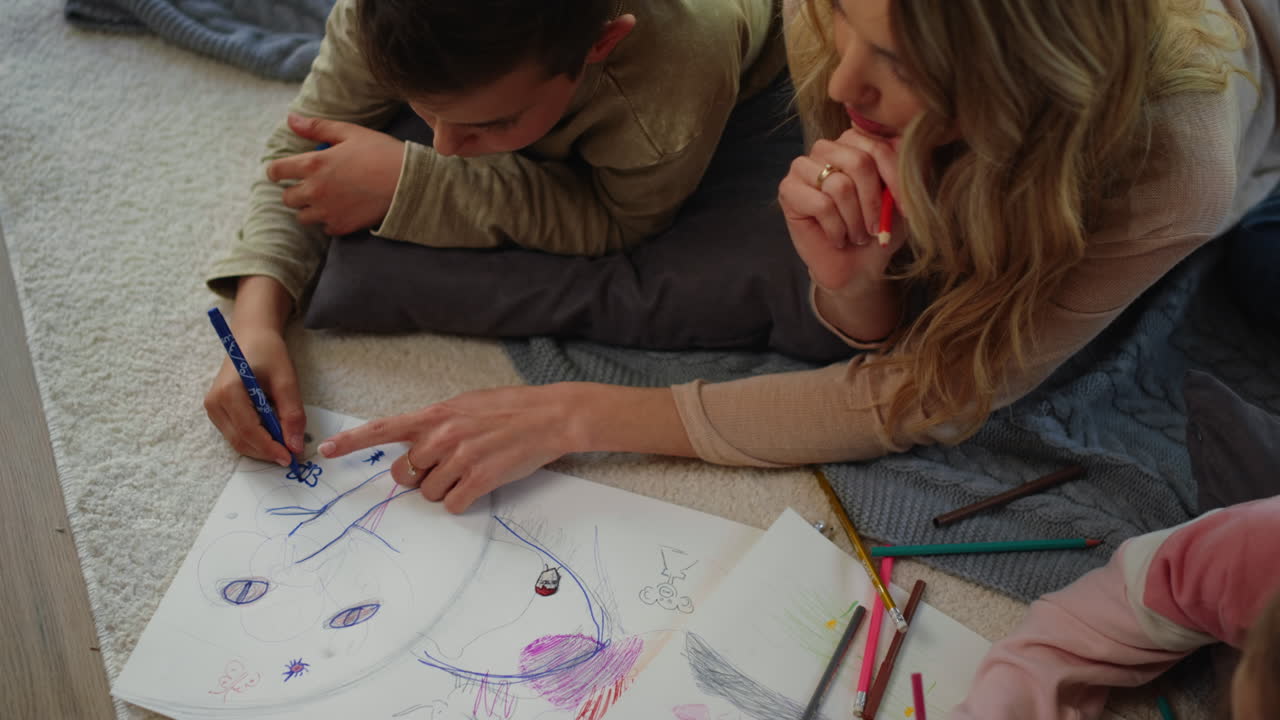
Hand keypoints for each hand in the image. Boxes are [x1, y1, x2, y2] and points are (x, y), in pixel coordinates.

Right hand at [204, 324, 305, 465]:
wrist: (252, 337)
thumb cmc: (269, 353)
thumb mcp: (286, 380)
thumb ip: (292, 413)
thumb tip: (295, 446)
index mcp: (228, 392)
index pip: (249, 431)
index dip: (270, 448)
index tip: (292, 458)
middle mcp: (214, 403)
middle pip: (241, 440)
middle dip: (267, 452)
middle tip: (292, 455)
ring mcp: (212, 408)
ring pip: (237, 441)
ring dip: (262, 448)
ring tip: (285, 445)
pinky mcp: (217, 411)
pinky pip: (236, 434)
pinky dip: (255, 440)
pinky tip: (273, 434)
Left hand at [268, 113, 404, 235]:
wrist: (407, 182)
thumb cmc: (380, 152)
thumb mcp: (349, 132)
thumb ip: (316, 128)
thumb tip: (290, 119)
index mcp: (313, 164)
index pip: (277, 171)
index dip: (275, 171)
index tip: (280, 172)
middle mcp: (315, 190)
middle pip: (287, 198)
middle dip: (294, 191)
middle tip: (309, 185)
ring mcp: (327, 211)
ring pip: (303, 217)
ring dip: (309, 209)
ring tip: (325, 200)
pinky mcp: (342, 226)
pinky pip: (325, 228)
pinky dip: (329, 221)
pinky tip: (341, 210)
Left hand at [318, 385, 583, 513]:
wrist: (550, 415)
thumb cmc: (510, 408)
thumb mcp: (465, 405)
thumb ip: (435, 423)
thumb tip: (414, 447)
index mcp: (436, 414)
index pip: (384, 429)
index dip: (353, 442)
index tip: (326, 451)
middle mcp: (442, 435)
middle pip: (404, 474)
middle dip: (418, 477)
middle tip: (444, 467)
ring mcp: (461, 458)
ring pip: (428, 493)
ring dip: (444, 490)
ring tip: (471, 470)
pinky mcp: (480, 478)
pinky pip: (452, 504)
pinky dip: (461, 501)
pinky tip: (480, 484)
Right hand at [778, 128, 905, 292]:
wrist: (855, 266)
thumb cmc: (877, 230)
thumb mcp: (899, 199)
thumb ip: (903, 170)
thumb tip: (907, 147)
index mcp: (855, 142)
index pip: (879, 147)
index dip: (896, 180)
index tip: (907, 210)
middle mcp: (828, 148)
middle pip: (859, 162)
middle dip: (873, 202)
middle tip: (875, 228)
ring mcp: (803, 166)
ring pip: (840, 186)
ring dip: (854, 220)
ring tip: (856, 235)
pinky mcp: (788, 189)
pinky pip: (821, 205)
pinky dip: (836, 229)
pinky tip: (838, 238)